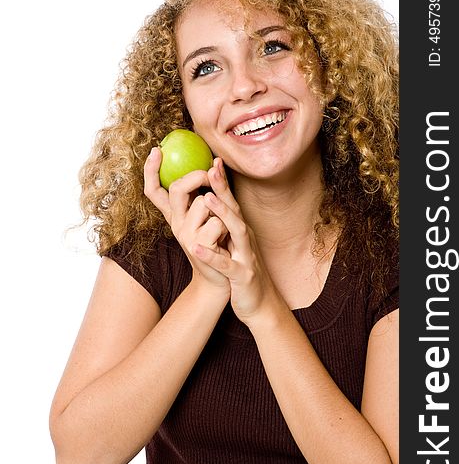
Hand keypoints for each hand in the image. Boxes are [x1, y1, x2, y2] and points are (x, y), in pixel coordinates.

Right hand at [143, 148, 229, 295]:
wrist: (222, 279)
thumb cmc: (218, 244)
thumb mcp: (210, 217)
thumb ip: (208, 193)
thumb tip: (213, 163)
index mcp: (176, 216)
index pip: (154, 191)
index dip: (151, 171)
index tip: (156, 150)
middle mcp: (176, 225)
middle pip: (177, 190)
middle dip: (196, 177)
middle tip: (208, 174)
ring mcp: (185, 236)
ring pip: (204, 204)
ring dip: (220, 211)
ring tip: (222, 230)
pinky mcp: (198, 247)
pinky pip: (217, 222)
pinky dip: (226, 228)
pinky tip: (225, 242)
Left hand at [192, 158, 278, 323]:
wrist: (259, 303)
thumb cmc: (240, 272)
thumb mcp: (232, 246)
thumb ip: (224, 226)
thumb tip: (211, 203)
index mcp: (238, 231)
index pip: (229, 203)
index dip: (222, 182)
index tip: (213, 160)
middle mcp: (244, 239)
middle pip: (235, 209)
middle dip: (224, 189)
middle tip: (212, 167)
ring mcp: (246, 256)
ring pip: (237, 231)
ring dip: (223, 214)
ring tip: (207, 199)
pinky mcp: (242, 276)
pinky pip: (226, 264)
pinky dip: (212, 256)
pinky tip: (196, 249)